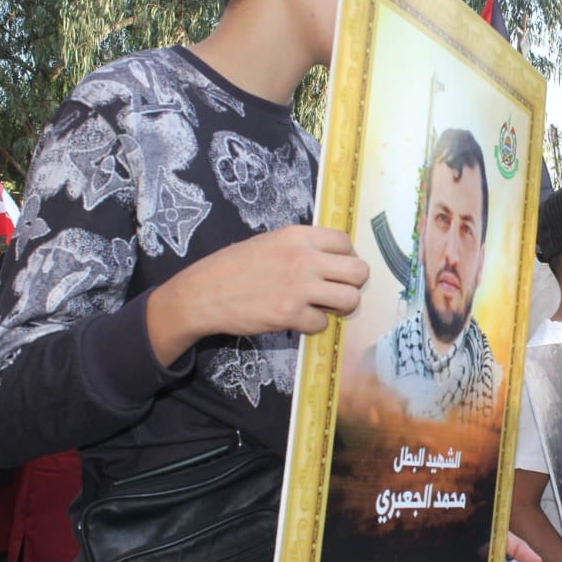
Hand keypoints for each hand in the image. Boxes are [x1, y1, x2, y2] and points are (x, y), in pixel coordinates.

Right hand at [147, 226, 368, 365]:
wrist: (202, 293)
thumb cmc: (234, 267)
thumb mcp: (270, 242)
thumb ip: (302, 247)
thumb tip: (333, 259)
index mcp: (299, 236)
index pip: (346, 242)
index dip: (347, 258)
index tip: (337, 269)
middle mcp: (304, 258)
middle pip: (359, 272)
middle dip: (352, 284)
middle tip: (336, 291)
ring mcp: (299, 287)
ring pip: (350, 299)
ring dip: (340, 307)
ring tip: (323, 307)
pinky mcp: (290, 314)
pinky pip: (322, 323)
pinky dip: (313, 325)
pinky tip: (297, 319)